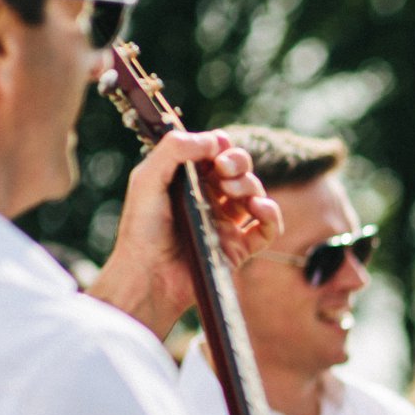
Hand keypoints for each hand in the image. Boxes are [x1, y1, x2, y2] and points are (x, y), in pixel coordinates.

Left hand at [86, 130, 281, 338]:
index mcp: (187, 180)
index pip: (215, 153)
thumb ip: (175, 149)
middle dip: (238, 162)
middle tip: (224, 170)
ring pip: (255, 193)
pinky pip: (268, 228)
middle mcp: (208, 199)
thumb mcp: (147, 179)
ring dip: (250, 185)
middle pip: (239, 169)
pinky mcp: (239, 248)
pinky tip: (260, 210)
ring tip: (233, 193)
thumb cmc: (142, 229)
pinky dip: (272, 215)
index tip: (215, 150)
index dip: (220, 146)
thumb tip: (216, 140)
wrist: (150, 275)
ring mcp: (226, 223)